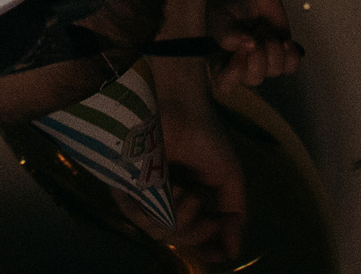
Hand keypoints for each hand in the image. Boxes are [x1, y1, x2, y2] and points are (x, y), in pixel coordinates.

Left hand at [150, 78, 247, 260]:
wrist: (184, 106)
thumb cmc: (206, 136)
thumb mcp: (230, 178)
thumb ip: (234, 215)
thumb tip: (233, 253)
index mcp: (187, 201)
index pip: (192, 239)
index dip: (205, 247)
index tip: (220, 247)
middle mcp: (164, 200)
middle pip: (175, 239)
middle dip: (195, 234)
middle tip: (209, 217)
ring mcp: (144, 192)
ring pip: (156, 231)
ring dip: (180, 222)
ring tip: (191, 196)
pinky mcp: (126, 182)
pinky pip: (135, 214)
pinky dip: (158, 212)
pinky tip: (175, 193)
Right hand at [205, 0, 301, 87]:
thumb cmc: (228, 2)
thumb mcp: (220, 14)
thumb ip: (227, 32)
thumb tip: (247, 45)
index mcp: (221, 60)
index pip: (226, 83)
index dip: (234, 74)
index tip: (241, 53)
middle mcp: (242, 65)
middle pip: (254, 78)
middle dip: (258, 56)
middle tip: (256, 35)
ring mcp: (264, 60)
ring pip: (274, 71)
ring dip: (273, 49)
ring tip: (265, 29)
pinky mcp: (282, 54)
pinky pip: (291, 67)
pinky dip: (290, 55)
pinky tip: (285, 41)